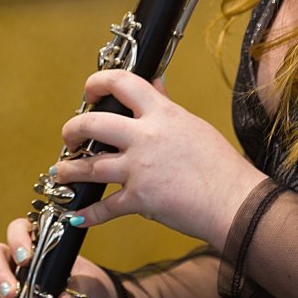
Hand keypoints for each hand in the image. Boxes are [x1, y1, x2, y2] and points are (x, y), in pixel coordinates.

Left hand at [52, 70, 265, 245]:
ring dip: (70, 170)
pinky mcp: (139, 199)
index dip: (98, 82)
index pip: (122, 83)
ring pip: (90, 166)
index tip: (88, 92)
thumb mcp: (193, 125)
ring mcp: (140, 169)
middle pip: (93, 124)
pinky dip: (87, 213)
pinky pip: (105, 207)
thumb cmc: (221, 166)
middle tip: (69, 136)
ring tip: (63, 171)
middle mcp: (146, 137)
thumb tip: (155, 81)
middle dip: (72, 130)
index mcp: (161, 114)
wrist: (235, 202)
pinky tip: (76, 215)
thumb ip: (166, 104)